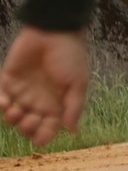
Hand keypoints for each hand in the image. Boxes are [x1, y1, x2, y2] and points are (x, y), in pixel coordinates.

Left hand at [0, 27, 89, 147]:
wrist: (53, 32)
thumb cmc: (70, 57)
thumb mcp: (77, 83)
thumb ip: (74, 106)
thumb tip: (73, 131)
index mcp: (58, 103)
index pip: (49, 127)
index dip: (44, 135)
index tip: (40, 138)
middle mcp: (40, 100)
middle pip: (29, 125)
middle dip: (27, 128)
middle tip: (30, 119)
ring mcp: (24, 91)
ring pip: (12, 116)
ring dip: (12, 120)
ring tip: (16, 111)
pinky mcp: (9, 80)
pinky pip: (0, 99)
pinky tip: (5, 102)